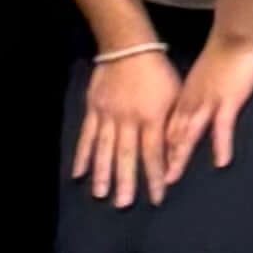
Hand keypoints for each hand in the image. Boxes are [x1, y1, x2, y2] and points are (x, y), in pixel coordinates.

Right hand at [74, 48, 172, 209]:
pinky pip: (87, 135)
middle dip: (126, 180)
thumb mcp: (174, 96)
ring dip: (102, 172)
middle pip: (127, 154)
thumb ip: (173, 125)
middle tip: (123, 204)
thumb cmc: (158, 72)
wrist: (129, 47)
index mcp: (151, 117)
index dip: (155, 176)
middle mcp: (128, 119)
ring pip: (105, 148)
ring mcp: (108, 115)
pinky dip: (82, 155)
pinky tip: (78, 173)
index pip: (153, 152)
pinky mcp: (94, 109)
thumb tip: (174, 154)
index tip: (157, 197)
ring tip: (100, 195)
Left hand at [155, 29, 252, 196]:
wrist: (233, 36)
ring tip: (173, 178)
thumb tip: (186, 113)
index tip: (150, 166)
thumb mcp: (199, 80)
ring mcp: (208, 103)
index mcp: (183, 97)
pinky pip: (223, 127)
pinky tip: (221, 162)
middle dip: (164, 159)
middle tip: (156, 182)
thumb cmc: (220, 56)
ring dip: (180, 156)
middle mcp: (190, 103)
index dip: (158, 148)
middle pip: (173, 135)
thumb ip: (193, 97)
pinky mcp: (228, 101)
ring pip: (189, 133)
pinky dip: (221, 145)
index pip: (166, 127)